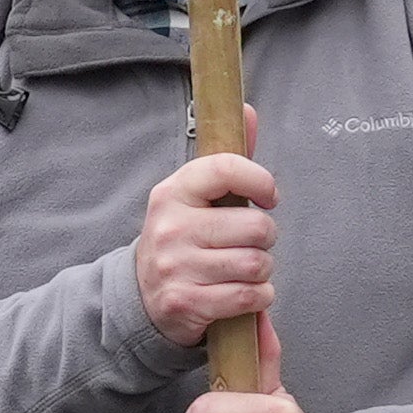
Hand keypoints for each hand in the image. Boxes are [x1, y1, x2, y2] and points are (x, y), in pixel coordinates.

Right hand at [136, 112, 275, 350]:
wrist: (143, 296)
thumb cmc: (182, 239)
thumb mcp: (196, 197)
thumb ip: (228, 160)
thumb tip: (248, 110)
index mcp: (173, 192)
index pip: (225, 169)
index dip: (260, 180)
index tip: (269, 196)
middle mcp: (171, 227)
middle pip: (255, 226)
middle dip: (265, 237)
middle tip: (251, 242)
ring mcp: (176, 267)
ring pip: (256, 264)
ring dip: (262, 271)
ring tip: (244, 269)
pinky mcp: (186, 302)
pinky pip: (248, 296)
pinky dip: (258, 297)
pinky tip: (244, 292)